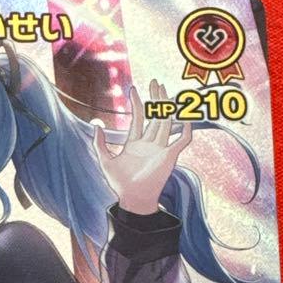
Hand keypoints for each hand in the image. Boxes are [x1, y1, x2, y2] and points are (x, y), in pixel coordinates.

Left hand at [91, 81, 191, 214]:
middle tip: (155, 82)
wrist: (133, 199)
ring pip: (166, 122)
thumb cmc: (120, 184)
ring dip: (167, 107)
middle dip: (156, 99)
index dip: (136, 104)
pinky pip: (181, 141)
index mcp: (135, 143)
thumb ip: (100, 145)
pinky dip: (185, 131)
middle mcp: (149, 143)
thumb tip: (96, 127)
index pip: (138, 118)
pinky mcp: (170, 156)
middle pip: (155, 116)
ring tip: (165, 90)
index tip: (133, 90)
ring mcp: (160, 148)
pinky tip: (186, 118)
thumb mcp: (106, 162)